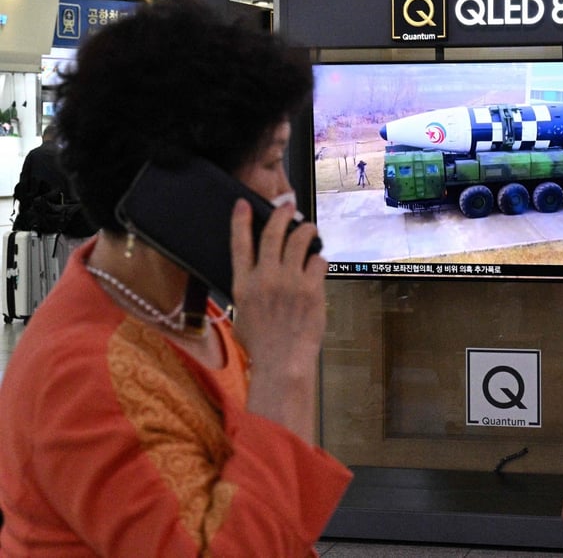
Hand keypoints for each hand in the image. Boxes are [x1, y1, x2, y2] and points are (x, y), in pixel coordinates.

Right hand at [229, 199, 327, 442]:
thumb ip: (248, 291)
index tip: (244, 204)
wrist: (282, 362)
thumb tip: (258, 275)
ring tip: (310, 229)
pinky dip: (319, 259)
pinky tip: (318, 263)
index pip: (239, 243)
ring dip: (307, 230)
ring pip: (299, 241)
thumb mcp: (242, 315)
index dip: (241, 220)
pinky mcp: (311, 288)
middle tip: (288, 207)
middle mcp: (264, 277)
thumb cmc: (261, 344)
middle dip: (282, 214)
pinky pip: (318, 261)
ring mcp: (289, 281)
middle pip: (273, 233)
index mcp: (243, 284)